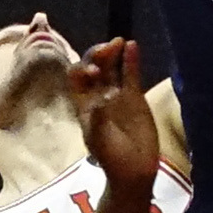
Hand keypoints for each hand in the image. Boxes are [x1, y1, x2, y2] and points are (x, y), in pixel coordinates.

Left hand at [72, 38, 158, 186]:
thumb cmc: (113, 158)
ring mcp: (117, 94)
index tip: (93, 71)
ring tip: (120, 41)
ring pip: (112, 67)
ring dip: (113, 53)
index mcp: (84, 105)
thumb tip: (102, 97)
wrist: (134, 171)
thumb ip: (100, 118)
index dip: (82, 70)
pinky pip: (131, 74)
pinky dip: (131, 60)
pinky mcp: (135, 97)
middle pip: (94, 67)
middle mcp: (99, 95)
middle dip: (98, 55)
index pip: (76, 78)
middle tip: (108, 48)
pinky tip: (133, 46)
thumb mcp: (101, 140)